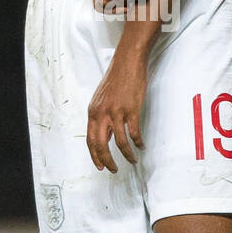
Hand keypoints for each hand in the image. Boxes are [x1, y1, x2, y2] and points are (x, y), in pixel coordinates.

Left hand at [86, 46, 147, 171]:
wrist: (127, 62)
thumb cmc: (116, 79)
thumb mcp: (102, 99)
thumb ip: (101, 117)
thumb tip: (106, 136)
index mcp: (93, 112)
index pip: (90, 140)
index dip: (95, 156)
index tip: (100, 166)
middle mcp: (102, 114)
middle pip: (101, 145)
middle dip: (107, 161)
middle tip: (113, 170)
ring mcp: (116, 112)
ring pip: (119, 143)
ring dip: (126, 155)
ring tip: (132, 160)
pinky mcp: (131, 110)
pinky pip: (134, 133)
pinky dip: (138, 142)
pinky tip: (141, 146)